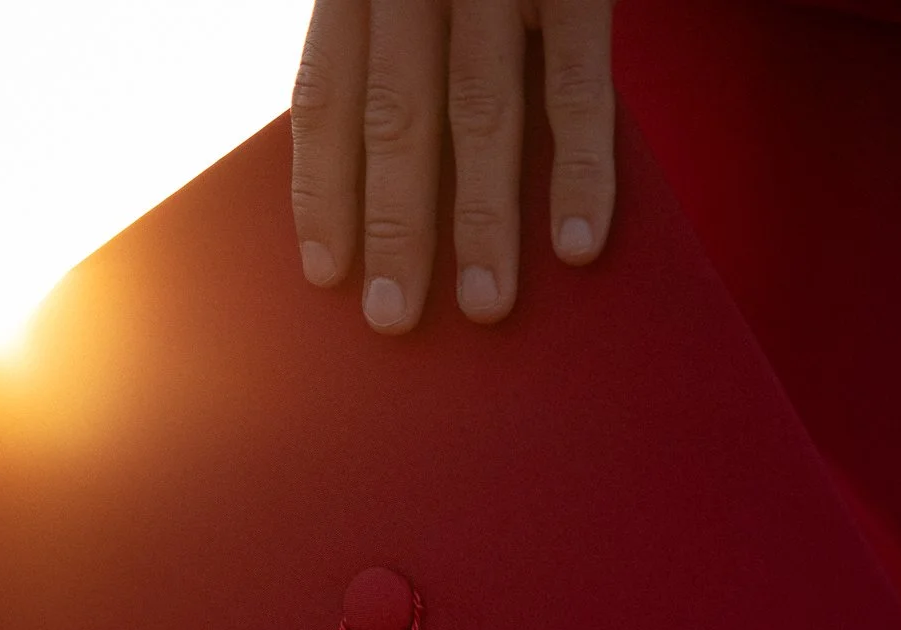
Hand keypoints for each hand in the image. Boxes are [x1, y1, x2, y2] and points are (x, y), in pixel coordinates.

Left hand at [291, 0, 615, 332]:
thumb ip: (399, 39)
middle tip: (394, 319)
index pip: (325, 96)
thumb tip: (402, 172)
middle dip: (394, 228)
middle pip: (396, 119)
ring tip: (484, 308)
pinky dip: (579, 169)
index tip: (324, 273)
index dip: (321, 190)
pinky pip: (575, 84)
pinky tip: (576, 243)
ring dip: (481, 221)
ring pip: (478, 113)